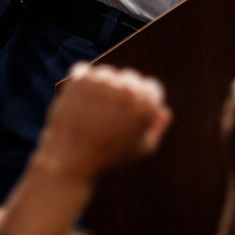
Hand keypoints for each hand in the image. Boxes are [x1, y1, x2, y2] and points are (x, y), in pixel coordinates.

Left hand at [0, 63, 170, 234]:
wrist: (69, 163)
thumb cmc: (108, 159)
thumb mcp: (141, 150)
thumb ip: (157, 129)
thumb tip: (165, 110)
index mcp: (146, 104)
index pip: (152, 87)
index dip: (141, 105)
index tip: (127, 120)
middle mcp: (127, 89)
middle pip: (132, 78)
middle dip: (124, 94)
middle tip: (108, 119)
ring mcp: (103, 82)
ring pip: (109, 74)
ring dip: (103, 88)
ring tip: (92, 114)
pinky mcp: (81, 79)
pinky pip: (86, 72)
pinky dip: (83, 84)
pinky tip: (80, 103)